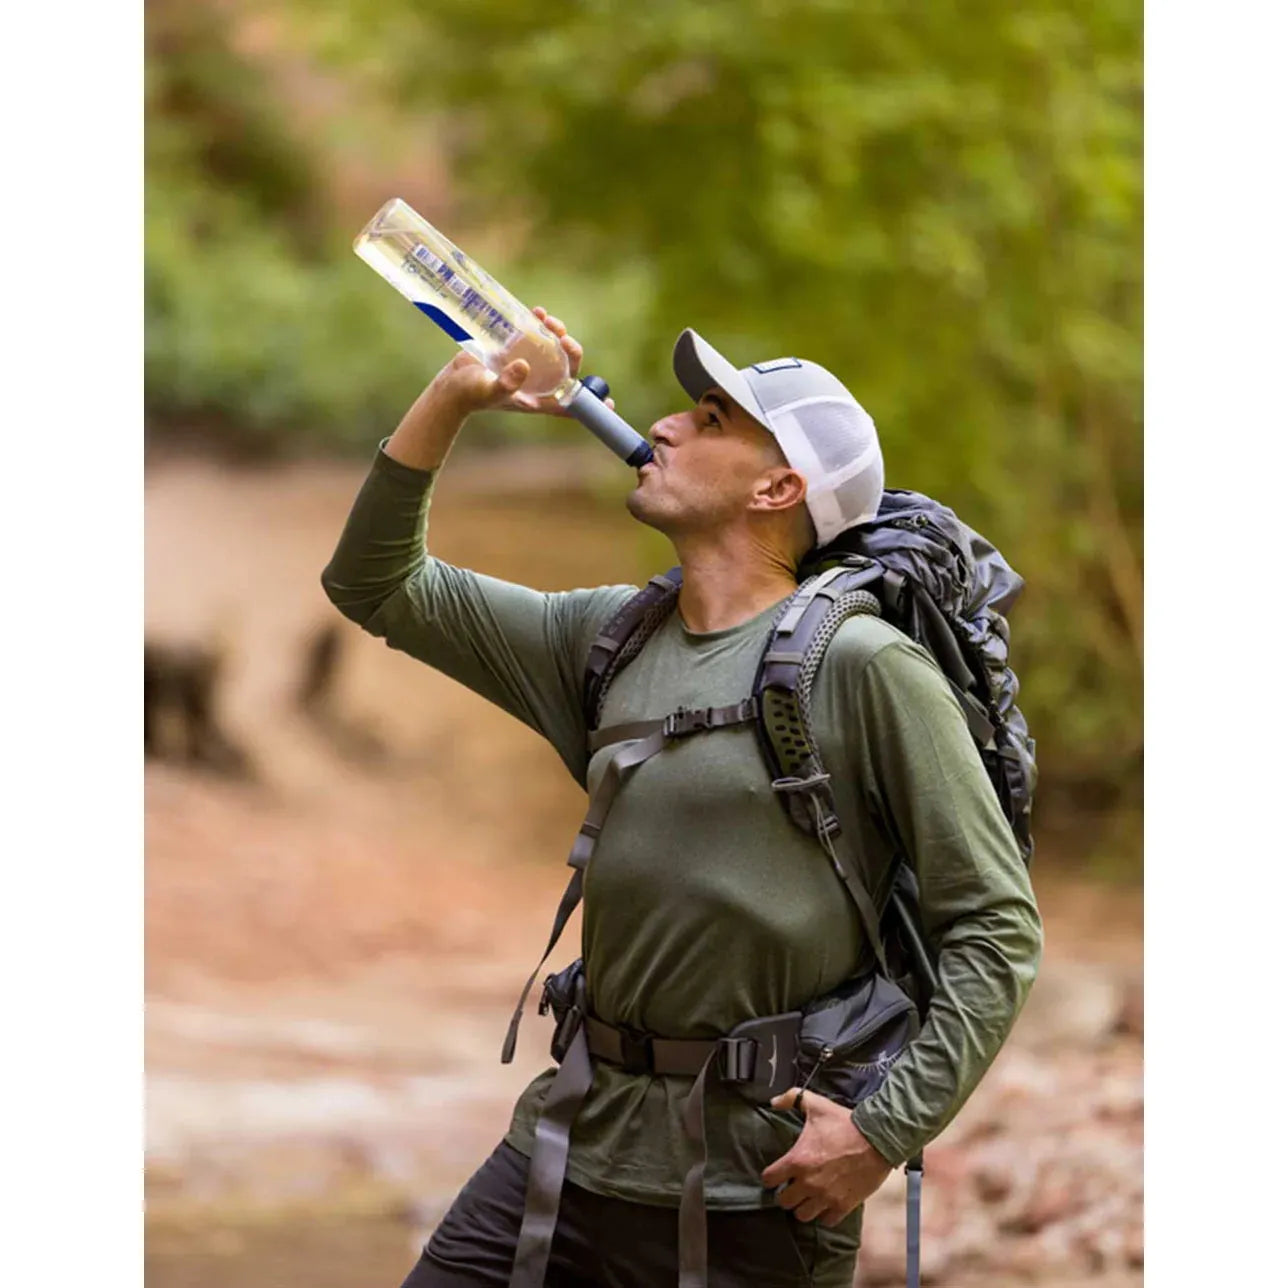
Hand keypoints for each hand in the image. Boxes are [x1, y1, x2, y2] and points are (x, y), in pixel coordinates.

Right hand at [426, 308, 613, 419]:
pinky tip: (537, 313)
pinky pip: (535, 335)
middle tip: (564, 339)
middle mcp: (537, 382)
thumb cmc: (469, 394)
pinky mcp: (515, 349)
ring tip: (549, 320)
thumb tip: (524, 366)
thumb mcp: (488, 390)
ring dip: (557, 333)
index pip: (569, 404)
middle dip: (572, 352)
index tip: (609, 402)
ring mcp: (527, 365)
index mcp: (536, 398)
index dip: (590, 405)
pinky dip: (539, 323)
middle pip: (566, 369)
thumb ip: (507, 383)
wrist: (450, 384)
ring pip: (553, 349)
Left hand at [760, 1088, 893, 1226]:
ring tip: (807, 1197)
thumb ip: (792, 1099)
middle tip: (792, 1186)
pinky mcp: (843, 1205)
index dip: (770, 1176)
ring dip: (803, 1206)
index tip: (776, 1173)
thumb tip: (774, 1101)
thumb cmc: (844, 1123)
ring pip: (803, 1215)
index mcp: (797, 1160)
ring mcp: (826, 1197)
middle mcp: (808, 1183)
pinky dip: (824, 1214)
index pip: (769, 1179)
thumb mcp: (816, 1105)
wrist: (877, 1139)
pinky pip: (826, 1221)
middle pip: (784, 1202)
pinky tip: (825, 1203)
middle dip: (785, 1193)